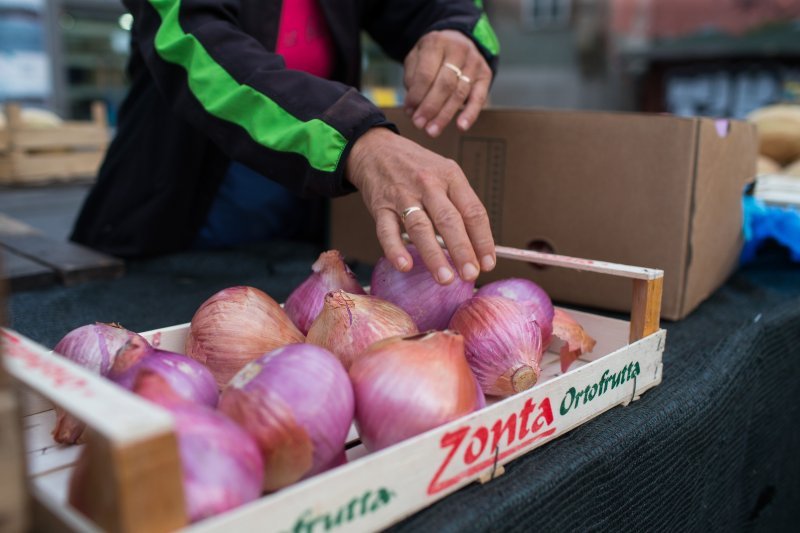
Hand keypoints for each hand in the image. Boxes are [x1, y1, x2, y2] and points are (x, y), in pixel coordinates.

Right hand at [346, 127, 495, 283]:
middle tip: (470, 274)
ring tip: (445, 278)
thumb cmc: (416, 168)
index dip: (482, 239)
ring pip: (420, 228)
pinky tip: (405, 265)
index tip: (488, 262)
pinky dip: (395, 249)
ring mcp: (402, 196)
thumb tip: (476, 246)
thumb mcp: (445, 175)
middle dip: (462, 250)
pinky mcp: (380, 206)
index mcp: (450, 177)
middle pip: (449, 220)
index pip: (472, 211)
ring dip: (433, 255)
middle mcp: (428, 185)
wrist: (376, 150)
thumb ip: (459, 205)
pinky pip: (387, 231)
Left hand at [403, 30, 492, 137]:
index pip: (426, 73)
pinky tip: (461, 127)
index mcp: (436, 43)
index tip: (409, 111)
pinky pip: (479, 97)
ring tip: (432, 130)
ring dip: (445, 115)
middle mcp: (458, 50)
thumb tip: (412, 107)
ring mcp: (474, 62)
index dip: (417, 95)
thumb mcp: (416, 57)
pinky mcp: (485, 74)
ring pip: (460, 93)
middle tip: (419, 125)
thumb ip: (412, 79)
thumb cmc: (432, 55)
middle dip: (430, 108)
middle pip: (444, 84)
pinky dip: (470, 113)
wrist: (456, 39)